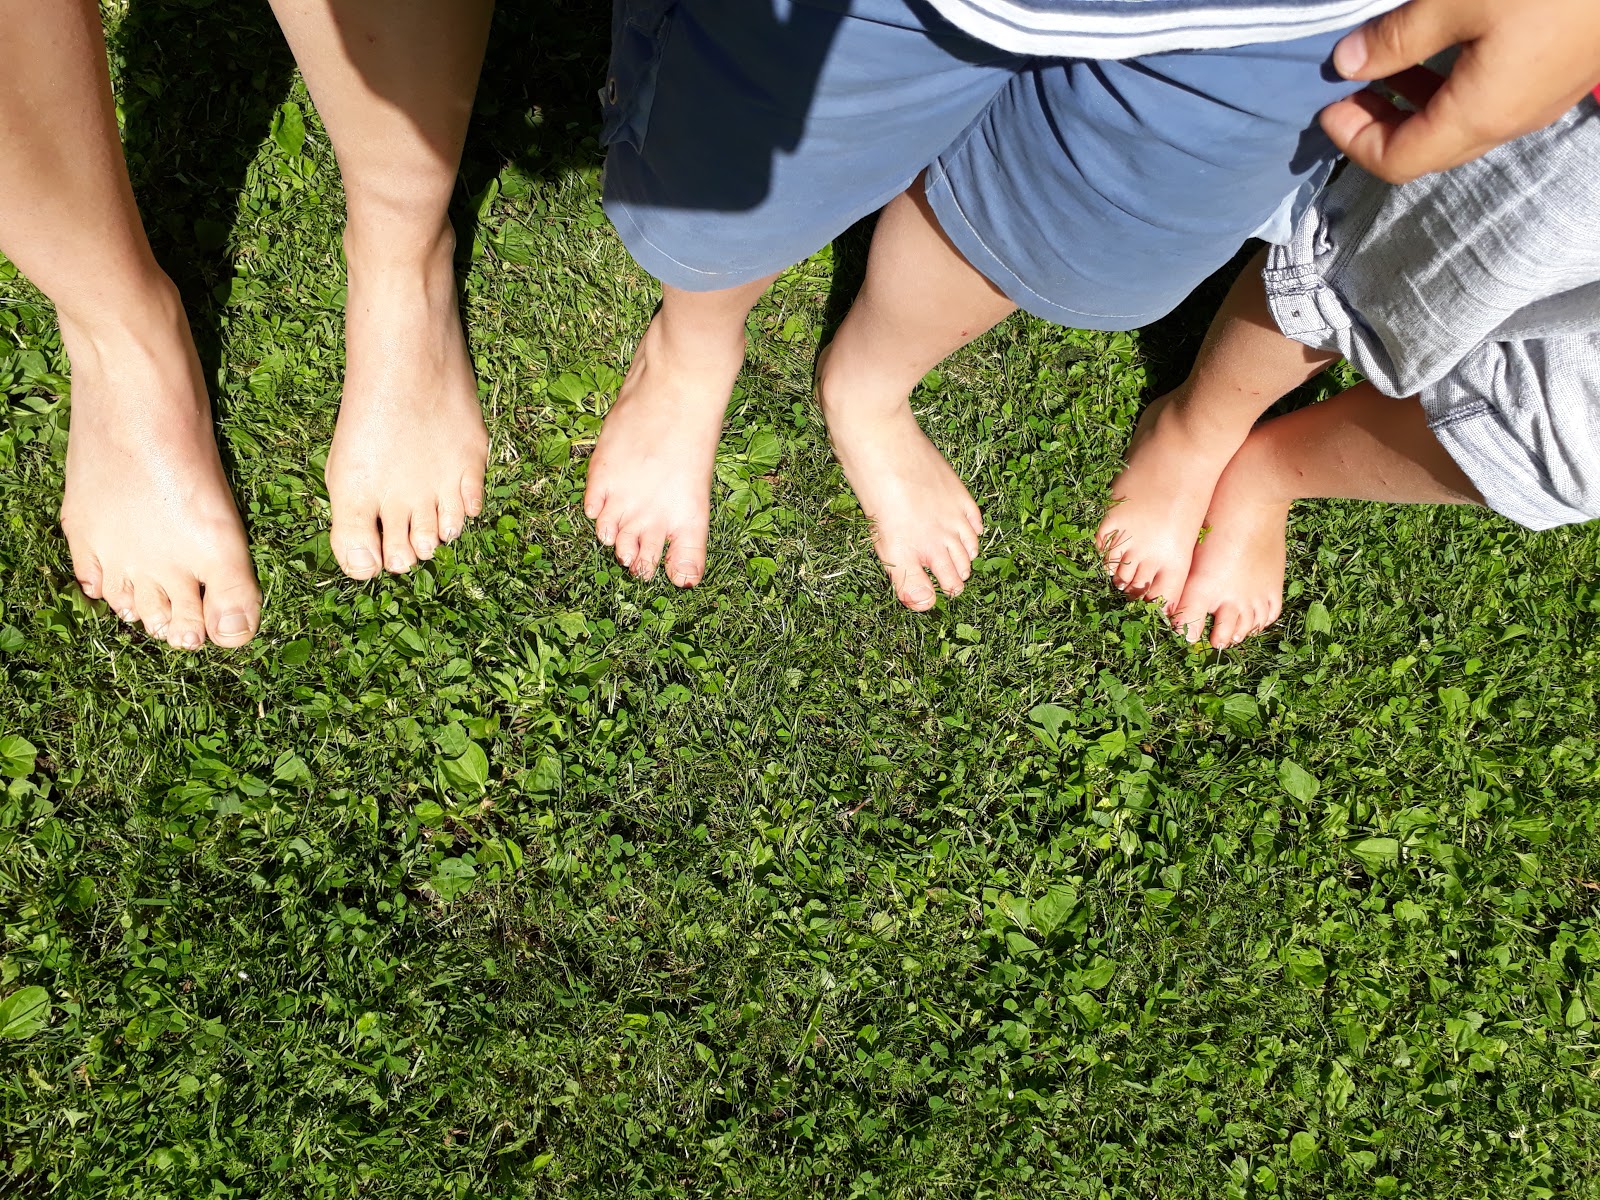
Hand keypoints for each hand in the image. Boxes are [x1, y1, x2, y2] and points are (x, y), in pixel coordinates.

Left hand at [1320, 0, 1599, 182]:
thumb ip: (1396, 37)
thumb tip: (1347, 63)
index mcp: (1480, 116)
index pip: (1398, 161)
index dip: (1353, 141)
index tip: (1325, 105)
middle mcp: (1512, 120)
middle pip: (1428, 149)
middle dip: (1379, 124)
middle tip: (1345, 89)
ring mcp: (1544, 97)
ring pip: (1462, 121)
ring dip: (1417, 100)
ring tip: (1385, 62)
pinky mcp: (1564, 68)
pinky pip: (1494, 93)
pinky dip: (1452, 80)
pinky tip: (1442, 44)